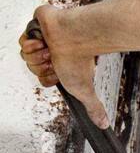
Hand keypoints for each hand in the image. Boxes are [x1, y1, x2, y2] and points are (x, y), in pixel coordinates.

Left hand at [20, 5, 109, 127]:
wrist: (74, 38)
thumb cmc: (79, 60)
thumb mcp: (84, 91)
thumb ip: (93, 107)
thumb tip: (104, 124)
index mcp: (60, 66)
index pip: (42, 78)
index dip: (48, 78)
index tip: (59, 74)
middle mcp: (50, 53)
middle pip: (33, 68)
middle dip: (43, 68)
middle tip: (55, 61)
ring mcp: (42, 40)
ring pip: (26, 56)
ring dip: (38, 56)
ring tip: (51, 51)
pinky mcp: (34, 28)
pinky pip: (22, 42)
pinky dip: (32, 44)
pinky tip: (44, 42)